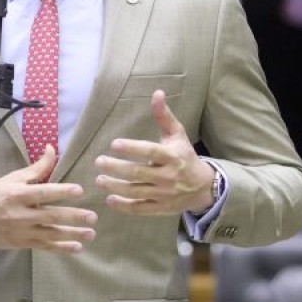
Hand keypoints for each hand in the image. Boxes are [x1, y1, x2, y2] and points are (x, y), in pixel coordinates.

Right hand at [0, 145, 97, 252]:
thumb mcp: (14, 178)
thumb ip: (36, 168)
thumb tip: (52, 149)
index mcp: (17, 195)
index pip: (42, 192)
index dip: (61, 191)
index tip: (79, 190)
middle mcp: (20, 214)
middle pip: (50, 215)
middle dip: (73, 217)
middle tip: (92, 216)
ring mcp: (22, 231)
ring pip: (51, 234)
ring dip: (72, 235)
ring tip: (91, 233)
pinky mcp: (23, 243)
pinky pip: (45, 246)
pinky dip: (61, 248)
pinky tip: (77, 248)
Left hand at [95, 90, 214, 215]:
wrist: (202, 187)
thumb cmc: (184, 156)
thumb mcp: (177, 135)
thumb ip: (164, 116)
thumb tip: (157, 92)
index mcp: (172, 156)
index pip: (150, 152)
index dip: (132, 148)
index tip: (114, 144)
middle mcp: (168, 176)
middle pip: (138, 173)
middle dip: (116, 168)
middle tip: (99, 162)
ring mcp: (164, 194)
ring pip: (136, 192)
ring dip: (116, 186)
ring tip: (99, 180)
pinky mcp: (161, 208)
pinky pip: (140, 208)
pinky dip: (124, 205)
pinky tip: (110, 199)